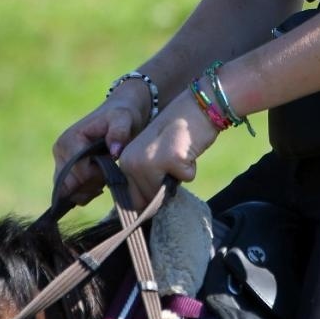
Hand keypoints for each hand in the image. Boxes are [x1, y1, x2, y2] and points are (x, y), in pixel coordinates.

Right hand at [52, 81, 151, 204]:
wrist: (118, 115)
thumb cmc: (120, 116)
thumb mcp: (123, 119)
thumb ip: (119, 132)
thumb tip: (115, 151)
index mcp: (69, 140)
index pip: (80, 173)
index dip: (99, 174)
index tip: (112, 161)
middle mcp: (60, 152)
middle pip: (72, 186)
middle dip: (93, 184)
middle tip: (110, 168)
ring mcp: (60, 163)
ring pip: (69, 192)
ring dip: (90, 190)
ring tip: (106, 172)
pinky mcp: (64, 171)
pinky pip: (70, 193)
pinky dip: (86, 192)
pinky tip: (100, 180)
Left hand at [119, 89, 220, 209]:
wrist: (194, 107)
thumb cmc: (176, 134)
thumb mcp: (151, 156)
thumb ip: (144, 179)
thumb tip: (146, 210)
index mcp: (125, 162)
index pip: (133, 200)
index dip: (150, 199)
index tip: (162, 182)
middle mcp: (131, 162)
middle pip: (149, 200)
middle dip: (166, 189)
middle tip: (173, 161)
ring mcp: (148, 162)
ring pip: (167, 194)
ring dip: (179, 178)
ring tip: (179, 154)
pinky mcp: (170, 160)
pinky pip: (186, 179)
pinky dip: (191, 169)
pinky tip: (187, 150)